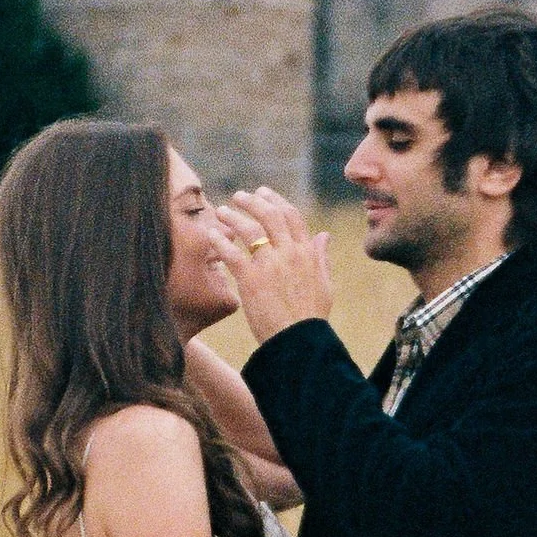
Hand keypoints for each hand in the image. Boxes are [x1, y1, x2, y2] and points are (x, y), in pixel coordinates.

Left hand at [219, 187, 332, 343]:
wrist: (298, 343)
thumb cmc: (310, 318)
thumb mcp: (324, 284)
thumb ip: (322, 258)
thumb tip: (324, 235)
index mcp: (307, 253)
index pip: (292, 216)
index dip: (276, 200)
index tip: (263, 193)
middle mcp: (289, 253)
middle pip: (270, 215)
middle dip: (253, 201)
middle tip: (238, 196)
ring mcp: (270, 265)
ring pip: (249, 229)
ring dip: (232, 216)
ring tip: (219, 211)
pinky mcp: (251, 280)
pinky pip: (232, 253)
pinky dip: (220, 241)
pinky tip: (211, 235)